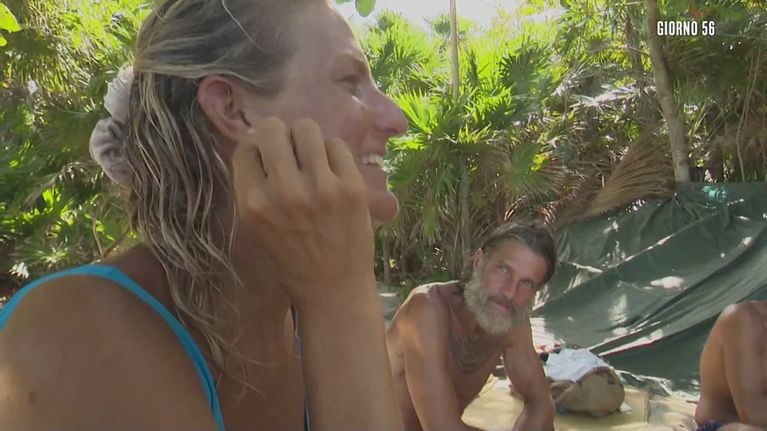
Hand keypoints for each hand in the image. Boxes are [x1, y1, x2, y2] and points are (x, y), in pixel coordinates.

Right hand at [231, 117, 374, 307]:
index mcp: (254, 204)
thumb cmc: (291, 260)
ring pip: (307, 128)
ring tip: (312, 158)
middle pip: (272, 128)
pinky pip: (337, 145)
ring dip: (307, 139)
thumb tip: (257, 141)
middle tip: (289, 151)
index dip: (256, 148)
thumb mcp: (256, 228)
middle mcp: (284, 192)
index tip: (266, 158)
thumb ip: (254, 187)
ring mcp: (321, 188)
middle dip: (279, 135)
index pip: (245, 148)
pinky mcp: (352, 187)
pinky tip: (332, 173)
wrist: (333, 289)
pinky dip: (332, 155)